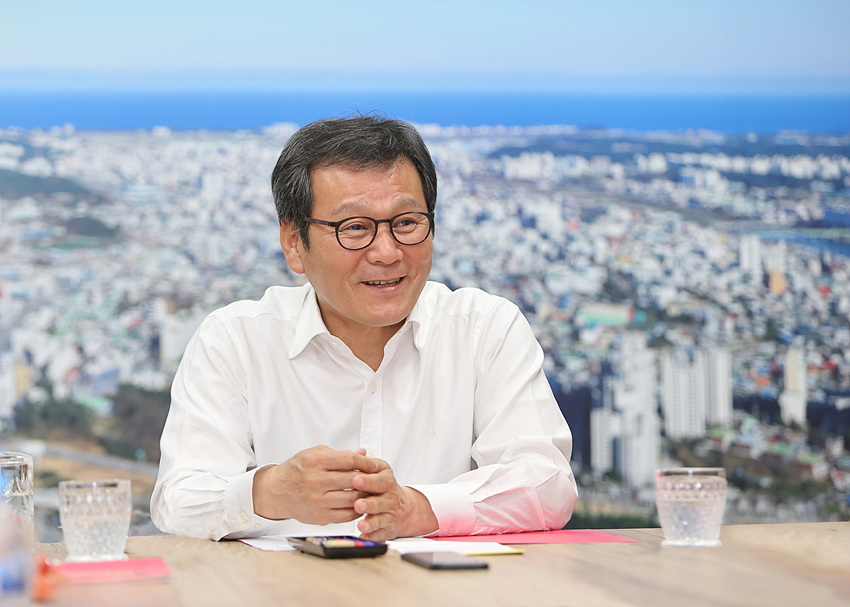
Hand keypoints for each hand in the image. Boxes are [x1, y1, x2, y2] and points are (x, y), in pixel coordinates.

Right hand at [252, 446, 378, 524]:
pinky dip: (356, 510)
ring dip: (365, 496)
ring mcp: (317, 501)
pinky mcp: (318, 517)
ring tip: (370, 492)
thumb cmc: (297, 470)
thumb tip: (364, 453)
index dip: (366, 462)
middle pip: (353, 480)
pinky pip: (346, 515)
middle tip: (377, 479)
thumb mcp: (315, 454)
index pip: (349, 460)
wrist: (276, 491)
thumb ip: (340, 455)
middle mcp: (315, 481)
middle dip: (369, 479)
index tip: (374, 465)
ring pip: (352, 499)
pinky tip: (359, 504)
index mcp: (315, 462)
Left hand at [352, 460, 438, 540]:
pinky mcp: (387, 529)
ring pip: (380, 519)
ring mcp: (389, 515)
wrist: (404, 508)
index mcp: (387, 481)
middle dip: (369, 503)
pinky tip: (363, 536)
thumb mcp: (379, 470)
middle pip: (379, 502)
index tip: (356, 479)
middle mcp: (390, 499)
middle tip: (358, 504)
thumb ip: (367, 463)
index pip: (378, 480)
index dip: (368, 481)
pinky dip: (372, 536)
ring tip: (361, 525)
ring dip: (370, 522)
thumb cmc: (384, 486)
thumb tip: (359, 452)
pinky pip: (380, 534)